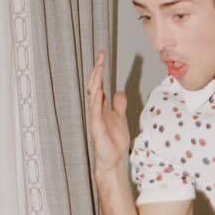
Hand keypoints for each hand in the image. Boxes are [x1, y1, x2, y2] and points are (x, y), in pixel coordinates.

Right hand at [85, 50, 129, 179]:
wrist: (114, 159)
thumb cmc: (114, 140)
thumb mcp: (120, 117)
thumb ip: (119, 105)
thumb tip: (119, 91)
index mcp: (102, 106)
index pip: (99, 83)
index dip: (100, 69)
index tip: (102, 55)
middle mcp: (97, 109)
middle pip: (95, 85)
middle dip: (97, 70)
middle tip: (100, 55)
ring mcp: (95, 117)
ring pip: (93, 95)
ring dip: (96, 81)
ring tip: (99, 67)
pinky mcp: (97, 127)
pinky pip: (95, 112)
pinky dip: (96, 101)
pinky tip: (98, 91)